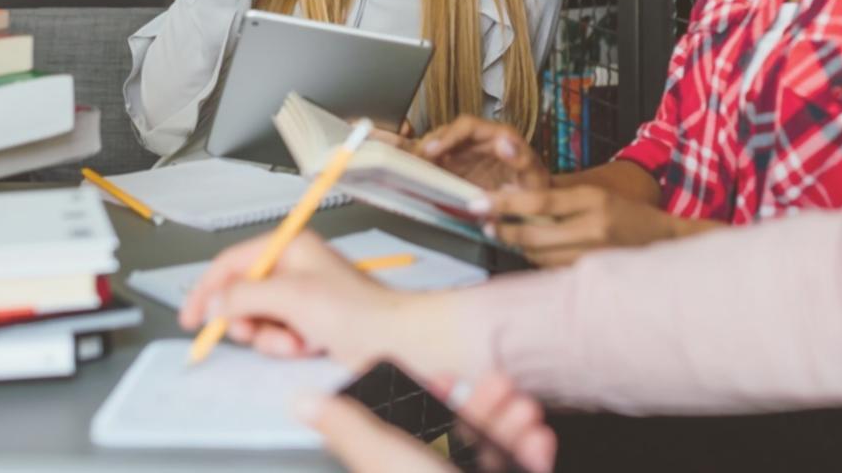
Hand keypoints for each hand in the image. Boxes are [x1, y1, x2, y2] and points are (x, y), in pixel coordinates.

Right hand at [180, 229, 408, 371]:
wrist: (391, 340)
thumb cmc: (357, 310)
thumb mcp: (291, 297)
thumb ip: (244, 296)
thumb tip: (212, 302)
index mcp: (290, 248)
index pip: (232, 262)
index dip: (207, 289)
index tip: (191, 315)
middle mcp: (293, 268)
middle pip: (241, 295)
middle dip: (248, 320)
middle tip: (256, 331)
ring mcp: (300, 296)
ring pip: (257, 320)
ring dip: (272, 338)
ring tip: (296, 340)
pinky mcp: (306, 322)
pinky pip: (275, 336)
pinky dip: (286, 345)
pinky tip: (308, 345)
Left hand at [296, 372, 555, 472]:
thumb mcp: (384, 459)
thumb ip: (349, 428)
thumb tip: (302, 402)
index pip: (406, 432)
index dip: (428, 398)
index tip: (448, 378)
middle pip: (456, 437)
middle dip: (481, 405)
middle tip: (500, 384)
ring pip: (493, 453)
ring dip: (512, 426)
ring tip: (524, 411)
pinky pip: (521, 470)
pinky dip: (532, 455)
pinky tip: (538, 442)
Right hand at [419, 116, 550, 191]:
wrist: (536, 207)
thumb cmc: (537, 189)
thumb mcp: (535, 177)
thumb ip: (521, 160)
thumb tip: (504, 141)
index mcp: (499, 135)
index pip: (467, 126)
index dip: (448, 135)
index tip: (433, 150)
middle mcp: (481, 141)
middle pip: (448, 133)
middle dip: (428, 145)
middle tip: (414, 162)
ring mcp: (469, 154)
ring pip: (440, 146)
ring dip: (424, 155)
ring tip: (411, 169)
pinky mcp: (460, 168)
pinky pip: (438, 163)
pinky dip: (425, 167)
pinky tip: (415, 175)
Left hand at [488, 186, 686, 265]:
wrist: (662, 241)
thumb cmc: (624, 214)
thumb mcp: (594, 194)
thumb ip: (555, 194)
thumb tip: (510, 190)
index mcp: (592, 200)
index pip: (539, 202)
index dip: (504, 203)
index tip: (477, 203)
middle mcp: (593, 227)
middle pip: (534, 235)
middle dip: (504, 231)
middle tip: (485, 225)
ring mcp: (592, 255)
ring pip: (539, 256)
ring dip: (519, 247)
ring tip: (509, 234)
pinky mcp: (591, 274)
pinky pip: (552, 269)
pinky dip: (538, 261)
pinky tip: (535, 251)